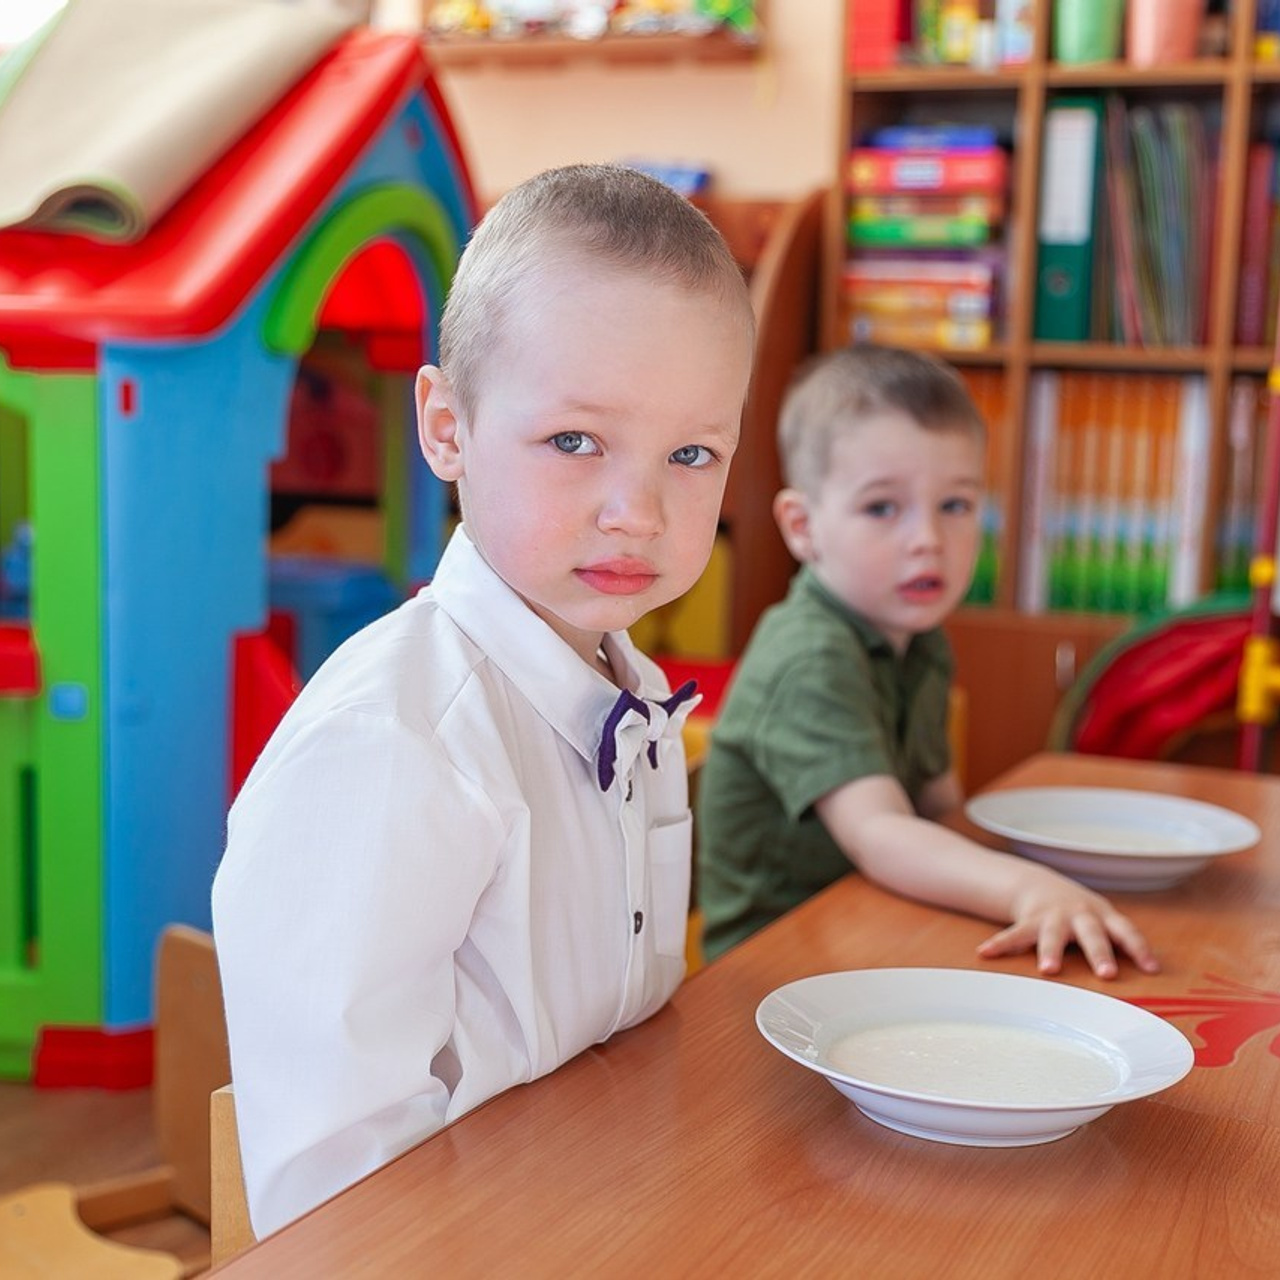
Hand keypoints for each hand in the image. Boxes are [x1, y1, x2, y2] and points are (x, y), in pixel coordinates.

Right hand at [975, 874, 1159, 979]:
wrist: (1039, 885)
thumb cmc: (1080, 913)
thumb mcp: (1101, 920)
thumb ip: (1118, 943)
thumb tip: (1152, 973)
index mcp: (1102, 916)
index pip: (1126, 931)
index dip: (1139, 948)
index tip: (1151, 969)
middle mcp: (1079, 915)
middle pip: (1092, 933)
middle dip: (1099, 953)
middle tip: (1106, 974)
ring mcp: (1053, 917)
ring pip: (1053, 934)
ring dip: (1051, 951)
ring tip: (1049, 970)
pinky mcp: (1029, 920)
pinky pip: (1014, 934)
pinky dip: (1001, 944)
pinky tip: (986, 953)